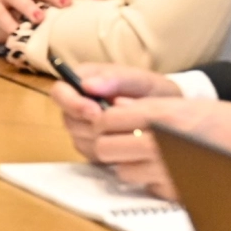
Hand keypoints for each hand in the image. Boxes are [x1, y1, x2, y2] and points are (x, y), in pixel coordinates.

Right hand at [51, 63, 182, 162]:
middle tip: (114, 127)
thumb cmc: (154, 93)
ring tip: (125, 133)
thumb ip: (115, 79)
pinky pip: (89, 152)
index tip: (94, 111)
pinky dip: (106, 150)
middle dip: (90, 124)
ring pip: (77, 137)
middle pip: (67, 117)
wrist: (170, 116)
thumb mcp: (141, 81)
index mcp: (83, 79)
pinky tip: (124, 143)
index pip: (59, 91)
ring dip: (100, 137)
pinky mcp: (91, 145)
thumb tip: (87, 84)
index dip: (72, 103)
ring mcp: (83, 126)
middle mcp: (78, 102)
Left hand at [85, 97, 230, 200]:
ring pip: (121, 171)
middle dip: (107, 144)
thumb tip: (118, 108)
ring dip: (126, 164)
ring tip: (142, 156)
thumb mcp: (188, 105)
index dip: (103, 121)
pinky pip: (146, 187)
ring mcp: (167, 170)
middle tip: (119, 140)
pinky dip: (147, 180)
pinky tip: (162, 170)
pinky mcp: (177, 191)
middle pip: (105, 148)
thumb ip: (150, 108)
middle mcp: (159, 142)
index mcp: (162, 114)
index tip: (109, 122)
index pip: (107, 120)